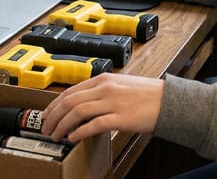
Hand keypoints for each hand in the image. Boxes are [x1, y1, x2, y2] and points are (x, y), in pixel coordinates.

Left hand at [41, 73, 163, 141]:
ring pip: (77, 112)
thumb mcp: (120, 86)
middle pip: (69, 101)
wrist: (170, 101)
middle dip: (53, 116)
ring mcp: (112, 102)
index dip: (54, 104)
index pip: (71, 91)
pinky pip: (93, 125)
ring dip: (62, 125)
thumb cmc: (147, 95)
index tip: (47, 114)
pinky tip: (73, 138)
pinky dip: (79, 132)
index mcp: (104, 79)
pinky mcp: (120, 118)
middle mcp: (105, 88)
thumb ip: (102, 92)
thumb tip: (83, 104)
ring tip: (56, 135)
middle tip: (46, 128)